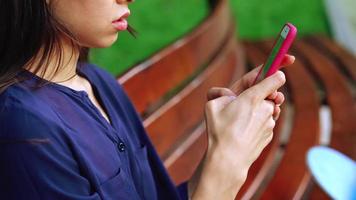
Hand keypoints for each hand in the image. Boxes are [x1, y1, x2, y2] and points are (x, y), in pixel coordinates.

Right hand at [190, 54, 293, 199]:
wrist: (228, 160)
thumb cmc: (219, 132)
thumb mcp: (211, 105)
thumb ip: (220, 93)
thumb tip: (227, 93)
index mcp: (252, 97)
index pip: (273, 77)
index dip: (280, 66)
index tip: (289, 59)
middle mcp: (265, 108)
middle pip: (268, 94)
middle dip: (258, 95)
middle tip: (242, 102)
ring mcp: (269, 123)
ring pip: (266, 109)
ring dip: (257, 110)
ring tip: (239, 121)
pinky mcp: (270, 134)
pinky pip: (266, 122)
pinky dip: (258, 122)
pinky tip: (244, 131)